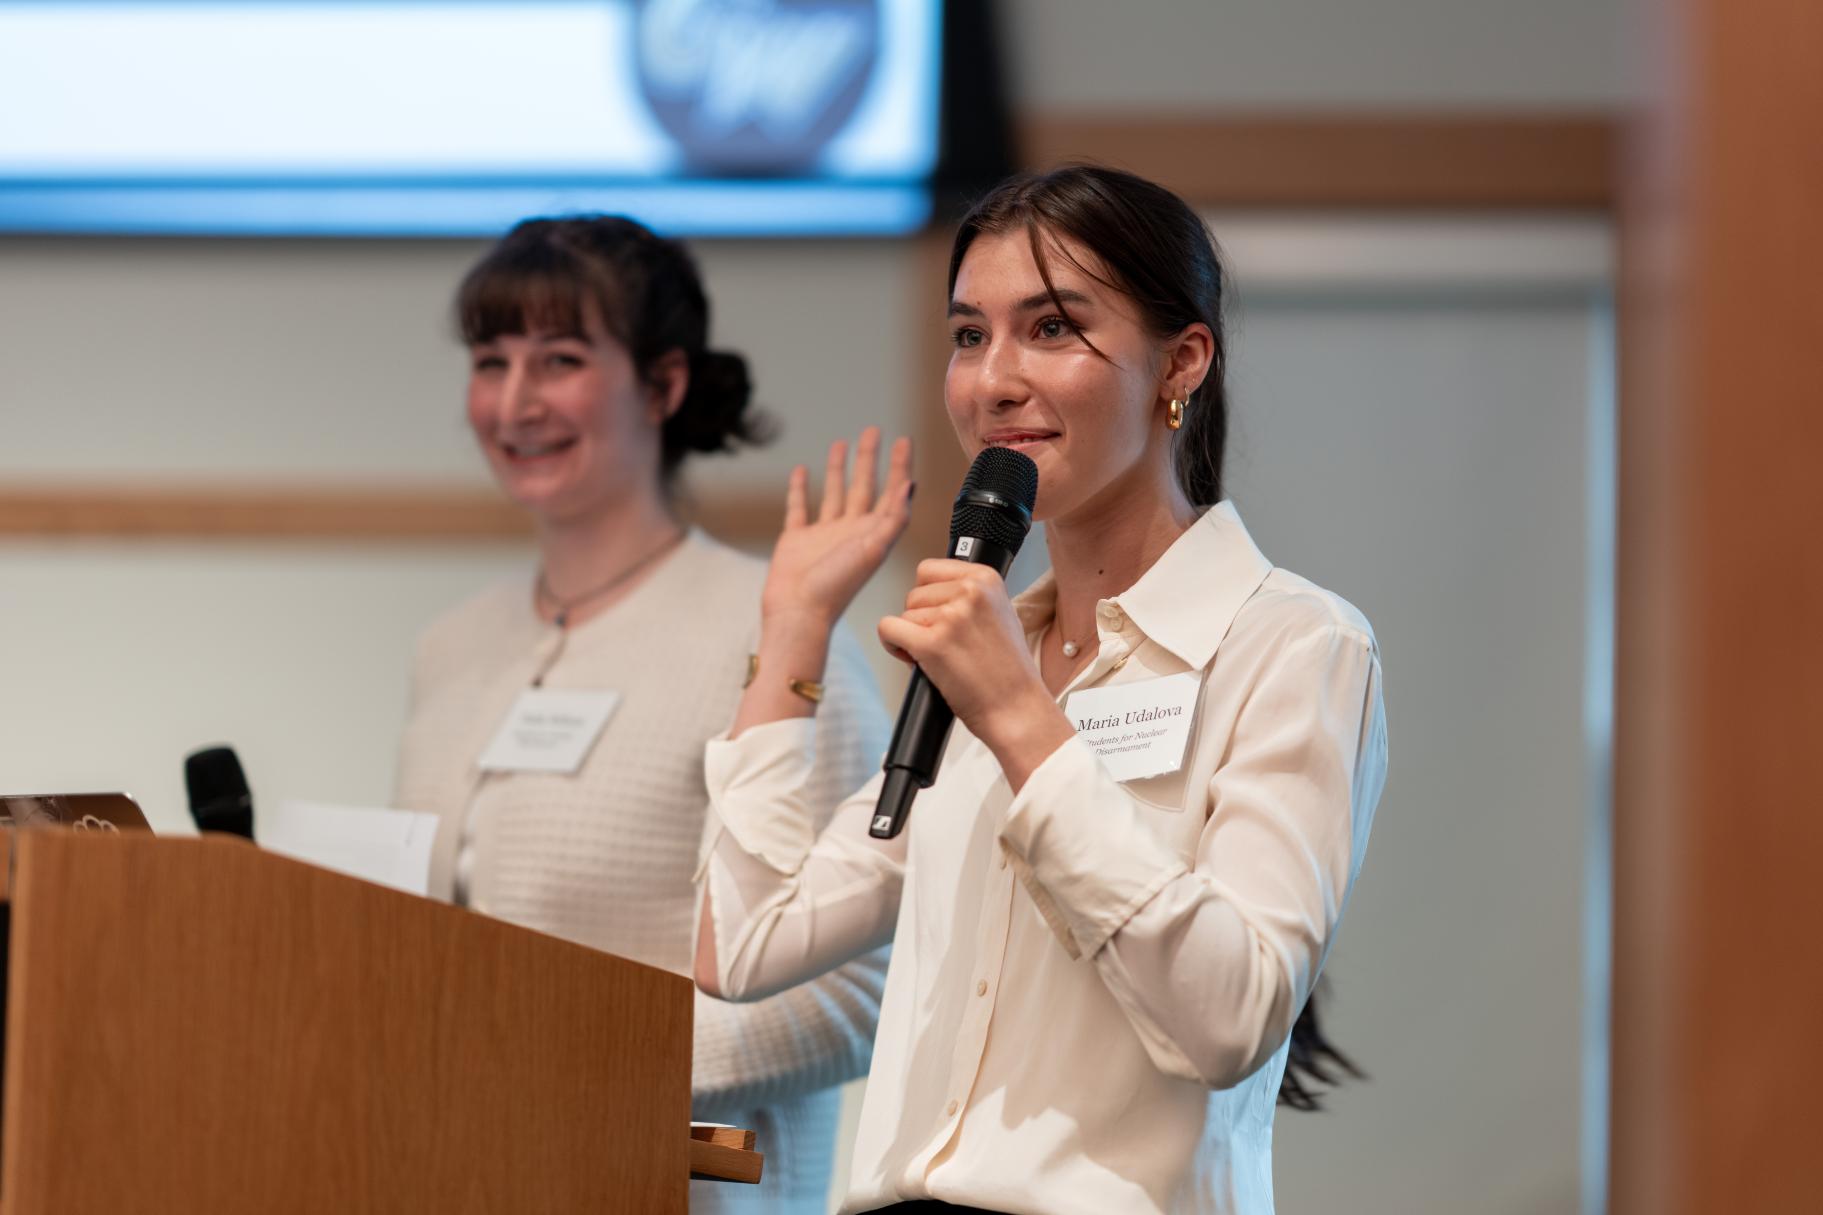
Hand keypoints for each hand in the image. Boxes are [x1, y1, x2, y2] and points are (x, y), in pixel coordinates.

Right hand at [760, 428, 913, 629]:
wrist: (799, 611)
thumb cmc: (838, 586)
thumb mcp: (873, 549)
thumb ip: (893, 518)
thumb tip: (910, 484)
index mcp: (873, 534)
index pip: (891, 493)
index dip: (899, 467)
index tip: (904, 440)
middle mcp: (851, 531)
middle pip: (864, 486)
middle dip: (870, 459)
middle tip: (873, 431)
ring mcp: (824, 535)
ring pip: (834, 493)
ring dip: (838, 469)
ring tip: (841, 443)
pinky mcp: (797, 539)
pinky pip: (800, 507)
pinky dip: (800, 489)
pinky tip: (801, 471)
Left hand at [877, 559, 1074, 790]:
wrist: (1017, 708)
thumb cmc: (1009, 670)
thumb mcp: (1002, 613)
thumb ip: (972, 595)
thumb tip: (937, 588)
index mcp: (987, 579)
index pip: (929, 569)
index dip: (929, 596)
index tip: (942, 616)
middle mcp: (970, 592)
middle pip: (914, 593)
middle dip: (922, 619)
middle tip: (945, 644)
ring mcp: (951, 617)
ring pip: (903, 614)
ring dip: (912, 636)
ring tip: (940, 656)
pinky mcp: (932, 644)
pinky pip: (888, 629)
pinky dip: (891, 644)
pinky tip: (910, 658)